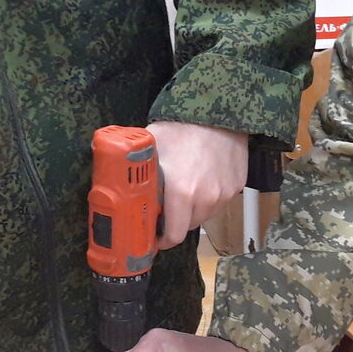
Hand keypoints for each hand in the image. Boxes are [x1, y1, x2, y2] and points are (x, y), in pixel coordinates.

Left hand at [147, 121, 246, 249]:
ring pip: (205, 215)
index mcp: (182, 193)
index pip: (173, 235)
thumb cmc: (181, 127)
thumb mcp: (152, 148)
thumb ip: (136, 172)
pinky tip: (203, 178)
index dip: (162, 240)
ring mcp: (224, 193)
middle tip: (166, 208)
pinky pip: (220, 201)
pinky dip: (209, 197)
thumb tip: (115, 186)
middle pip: (188, 226)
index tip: (154, 237)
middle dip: (175, 222)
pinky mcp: (237, 186)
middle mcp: (206, 198)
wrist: (218, 112)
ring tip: (185, 190)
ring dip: (193, 210)